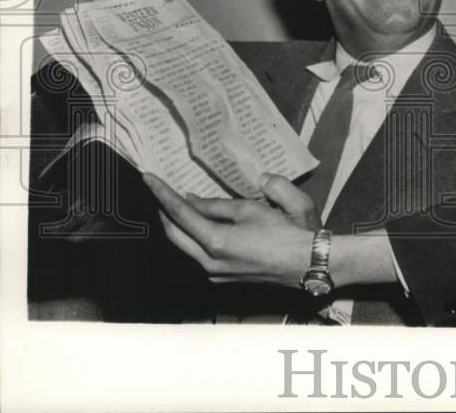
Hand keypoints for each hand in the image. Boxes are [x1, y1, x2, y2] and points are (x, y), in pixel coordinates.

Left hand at [144, 173, 312, 287]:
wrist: (307, 262)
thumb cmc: (287, 231)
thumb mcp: (253, 208)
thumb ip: (220, 204)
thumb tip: (195, 200)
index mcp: (216, 241)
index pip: (180, 214)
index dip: (162, 194)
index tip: (148, 178)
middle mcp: (209, 261)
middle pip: (174, 234)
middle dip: (164, 210)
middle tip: (158, 190)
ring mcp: (215, 273)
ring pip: (184, 246)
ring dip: (178, 225)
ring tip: (176, 204)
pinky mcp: (223, 277)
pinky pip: (198, 253)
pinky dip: (193, 236)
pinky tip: (200, 224)